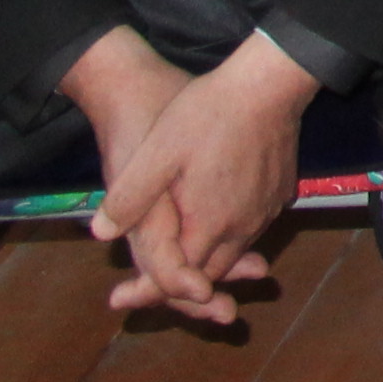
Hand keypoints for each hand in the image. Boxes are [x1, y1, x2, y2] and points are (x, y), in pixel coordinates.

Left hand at [75, 30, 311, 322]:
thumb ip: (129, 198)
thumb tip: (101, 233)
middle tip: (142, 284)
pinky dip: (230, 236)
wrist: (270, 83)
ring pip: (233, 251)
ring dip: (207, 261)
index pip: (179, 278)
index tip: (119, 298)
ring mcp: (267, 210)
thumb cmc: (209, 115)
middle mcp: (244, 226)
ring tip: (178, 256)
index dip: (148, 291)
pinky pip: (251, 227)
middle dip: (179, 285)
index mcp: (210, 224)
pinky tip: (217, 219)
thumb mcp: (157, 153)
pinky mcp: (281, 192)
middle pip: (209, 272)